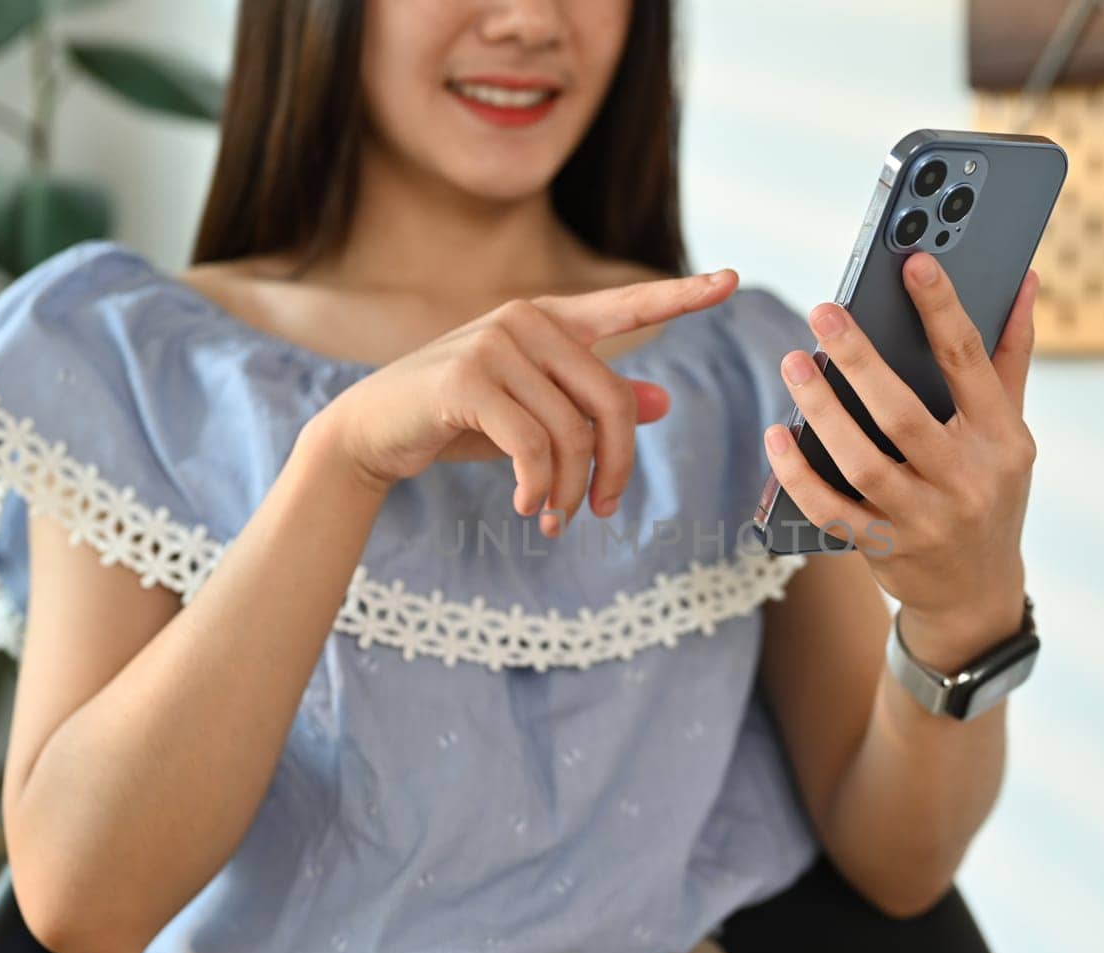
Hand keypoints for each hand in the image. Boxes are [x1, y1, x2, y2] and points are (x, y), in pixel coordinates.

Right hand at [320, 269, 738, 536]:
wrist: (373, 432)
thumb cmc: (458, 422)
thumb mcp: (533, 413)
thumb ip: (592, 404)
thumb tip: (662, 401)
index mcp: (549, 321)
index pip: (626, 306)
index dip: (680, 297)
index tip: (731, 282)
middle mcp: (526, 319)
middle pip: (612, 400)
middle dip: (615, 467)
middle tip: (601, 511)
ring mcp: (495, 343)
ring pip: (573, 432)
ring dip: (571, 490)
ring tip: (555, 518)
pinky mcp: (467, 378)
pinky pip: (533, 446)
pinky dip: (538, 488)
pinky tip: (527, 507)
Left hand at [762, 252, 1036, 647]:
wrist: (977, 595)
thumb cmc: (991, 493)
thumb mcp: (1012, 433)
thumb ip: (1010, 357)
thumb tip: (1024, 281)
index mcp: (1001, 439)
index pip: (969, 362)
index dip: (942, 309)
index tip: (913, 263)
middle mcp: (965, 480)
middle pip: (903, 413)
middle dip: (860, 358)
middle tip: (824, 311)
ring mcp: (923, 519)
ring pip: (861, 460)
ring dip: (821, 411)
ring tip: (795, 364)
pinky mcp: (884, 547)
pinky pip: (830, 508)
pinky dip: (798, 474)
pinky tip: (778, 437)